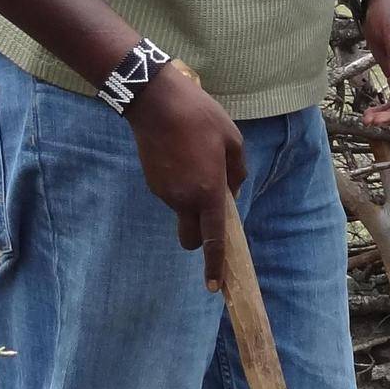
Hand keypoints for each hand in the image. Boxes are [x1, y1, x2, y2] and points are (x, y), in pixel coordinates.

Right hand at [126, 68, 246, 288]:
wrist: (156, 102)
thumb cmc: (200, 118)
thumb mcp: (232, 140)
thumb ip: (237, 171)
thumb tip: (232, 190)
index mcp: (208, 192)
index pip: (213, 238)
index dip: (213, 263)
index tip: (213, 286)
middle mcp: (183, 199)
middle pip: (189, 238)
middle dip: (198, 240)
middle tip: (210, 215)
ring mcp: (164, 192)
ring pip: (181, 211)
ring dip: (192, 201)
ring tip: (197, 161)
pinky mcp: (152, 182)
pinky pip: (171, 194)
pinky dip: (180, 187)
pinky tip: (182, 157)